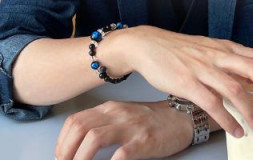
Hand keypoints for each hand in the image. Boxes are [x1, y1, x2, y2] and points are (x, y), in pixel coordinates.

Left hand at [55, 100, 197, 159]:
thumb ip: (103, 123)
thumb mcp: (124, 115)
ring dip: (79, 159)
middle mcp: (118, 113)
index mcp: (110, 108)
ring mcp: (131, 126)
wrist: (182, 117)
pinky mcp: (144, 141)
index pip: (75, 121)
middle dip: (65, 151)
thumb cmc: (152, 120)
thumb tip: (76, 144)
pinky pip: (120, 155)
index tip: (60, 157)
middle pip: (80, 128)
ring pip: (94, 138)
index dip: (61, 142)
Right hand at [115, 27, 252, 138]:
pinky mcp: (187, 82)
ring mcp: (204, 68)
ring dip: (252, 112)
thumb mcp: (212, 51)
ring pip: (235, 89)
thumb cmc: (182, 51)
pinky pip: (212, 103)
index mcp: (228, 48)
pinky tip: (235, 130)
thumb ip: (233, 63)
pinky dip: (227, 119)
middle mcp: (219, 55)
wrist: (149, 45)